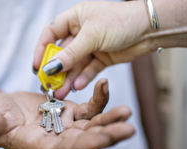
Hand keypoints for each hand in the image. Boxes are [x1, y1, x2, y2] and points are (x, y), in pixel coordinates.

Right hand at [0, 79, 134, 148]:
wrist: (1, 106)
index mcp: (37, 146)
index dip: (82, 146)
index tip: (103, 140)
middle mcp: (56, 140)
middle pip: (84, 141)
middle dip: (106, 135)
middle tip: (127, 129)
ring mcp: (65, 126)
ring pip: (91, 125)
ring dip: (110, 120)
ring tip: (127, 112)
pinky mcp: (69, 111)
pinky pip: (88, 108)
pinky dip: (98, 98)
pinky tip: (105, 84)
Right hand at [33, 1, 153, 95]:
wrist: (150, 29)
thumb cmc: (121, 21)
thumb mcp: (92, 35)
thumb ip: (70, 53)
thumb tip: (49, 68)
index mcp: (75, 18)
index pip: (51, 33)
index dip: (41, 49)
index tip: (37, 66)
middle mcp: (81, 32)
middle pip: (62, 53)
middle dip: (55, 69)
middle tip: (48, 85)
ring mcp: (91, 46)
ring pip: (75, 64)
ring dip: (67, 78)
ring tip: (60, 92)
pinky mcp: (101, 58)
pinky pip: (88, 70)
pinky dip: (83, 78)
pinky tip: (77, 86)